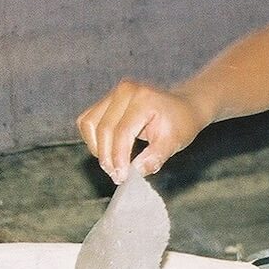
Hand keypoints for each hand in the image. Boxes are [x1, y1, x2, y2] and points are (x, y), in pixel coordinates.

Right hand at [77, 80, 208, 183]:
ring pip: (89, 124)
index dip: (119, 158)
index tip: (122, 177)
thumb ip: (155, 157)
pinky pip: (87, 122)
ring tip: (113, 165)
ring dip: (97, 149)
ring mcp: (112, 94)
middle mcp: (124, 91)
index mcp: (144, 98)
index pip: (122, 131)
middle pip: (103, 129)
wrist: (182, 108)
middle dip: (107, 157)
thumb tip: (136, 171)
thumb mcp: (174, 142)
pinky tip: (109, 152)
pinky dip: (93, 140)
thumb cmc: (180, 124)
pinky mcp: (104, 101)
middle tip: (118, 176)